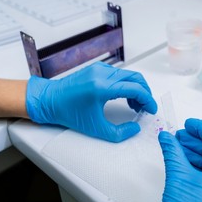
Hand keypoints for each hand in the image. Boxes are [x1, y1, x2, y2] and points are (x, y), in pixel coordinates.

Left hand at [26, 62, 156, 141]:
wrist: (49, 100)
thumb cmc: (68, 112)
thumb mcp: (95, 129)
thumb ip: (119, 133)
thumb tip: (134, 128)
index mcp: (101, 87)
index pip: (135, 89)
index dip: (148, 100)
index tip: (151, 109)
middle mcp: (102, 74)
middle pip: (136, 78)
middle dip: (145, 93)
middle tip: (146, 107)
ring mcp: (99, 69)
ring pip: (128, 75)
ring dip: (136, 89)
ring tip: (134, 105)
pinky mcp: (97, 68)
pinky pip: (119, 74)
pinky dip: (126, 84)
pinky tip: (124, 96)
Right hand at [158, 118, 201, 201]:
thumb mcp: (178, 180)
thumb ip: (173, 153)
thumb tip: (167, 137)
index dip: (201, 128)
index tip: (188, 124)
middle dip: (196, 142)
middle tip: (178, 137)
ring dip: (196, 155)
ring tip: (177, 149)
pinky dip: (198, 169)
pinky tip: (183, 165)